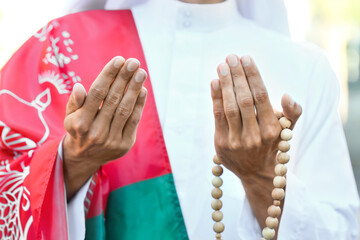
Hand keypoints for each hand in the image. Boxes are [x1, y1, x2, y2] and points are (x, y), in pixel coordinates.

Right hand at [63, 56, 146, 198]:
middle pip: (113, 99)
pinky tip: (143, 90)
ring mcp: (112, 140)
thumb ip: (75, 102)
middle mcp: (96, 132)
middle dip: (124, 78)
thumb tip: (79, 87)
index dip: (108, 75)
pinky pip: (134, 121)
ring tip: (141, 72)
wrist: (85, 158)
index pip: (96, 93)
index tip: (119, 60)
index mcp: (80, 123)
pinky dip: (139, 105)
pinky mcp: (125, 144)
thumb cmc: (78, 129)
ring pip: (125, 109)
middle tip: (133, 62)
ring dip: (134, 89)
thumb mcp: (70, 116)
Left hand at [210, 54, 301, 178]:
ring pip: (230, 106)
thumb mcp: (287, 130)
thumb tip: (286, 95)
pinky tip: (214, 82)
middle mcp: (254, 135)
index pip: (261, 96)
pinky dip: (216, 98)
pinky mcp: (221, 143)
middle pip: (244, 99)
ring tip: (222, 65)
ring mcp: (236, 140)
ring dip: (225, 84)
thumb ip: (293, 112)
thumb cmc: (271, 144)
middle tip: (231, 57)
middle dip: (237, 76)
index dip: (253, 76)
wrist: (255, 172)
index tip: (246, 58)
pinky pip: (217, 116)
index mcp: (272, 129)